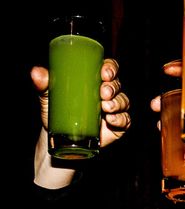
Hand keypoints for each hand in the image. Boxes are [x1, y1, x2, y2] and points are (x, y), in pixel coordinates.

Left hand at [31, 58, 130, 188]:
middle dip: (112, 87)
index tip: (104, 73)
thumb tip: (35, 72)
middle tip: (103, 92)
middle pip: (117, 84)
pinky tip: (112, 119)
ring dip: (117, 103)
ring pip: (123, 101)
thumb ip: (44, 85)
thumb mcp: (49, 98)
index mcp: (95, 81)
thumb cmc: (58, 113)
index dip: (111, 68)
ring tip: (106, 107)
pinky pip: (125, 120)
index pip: (109, 69)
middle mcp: (108, 94)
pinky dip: (121, 119)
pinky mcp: (118, 126)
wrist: (61, 140)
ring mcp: (114, 110)